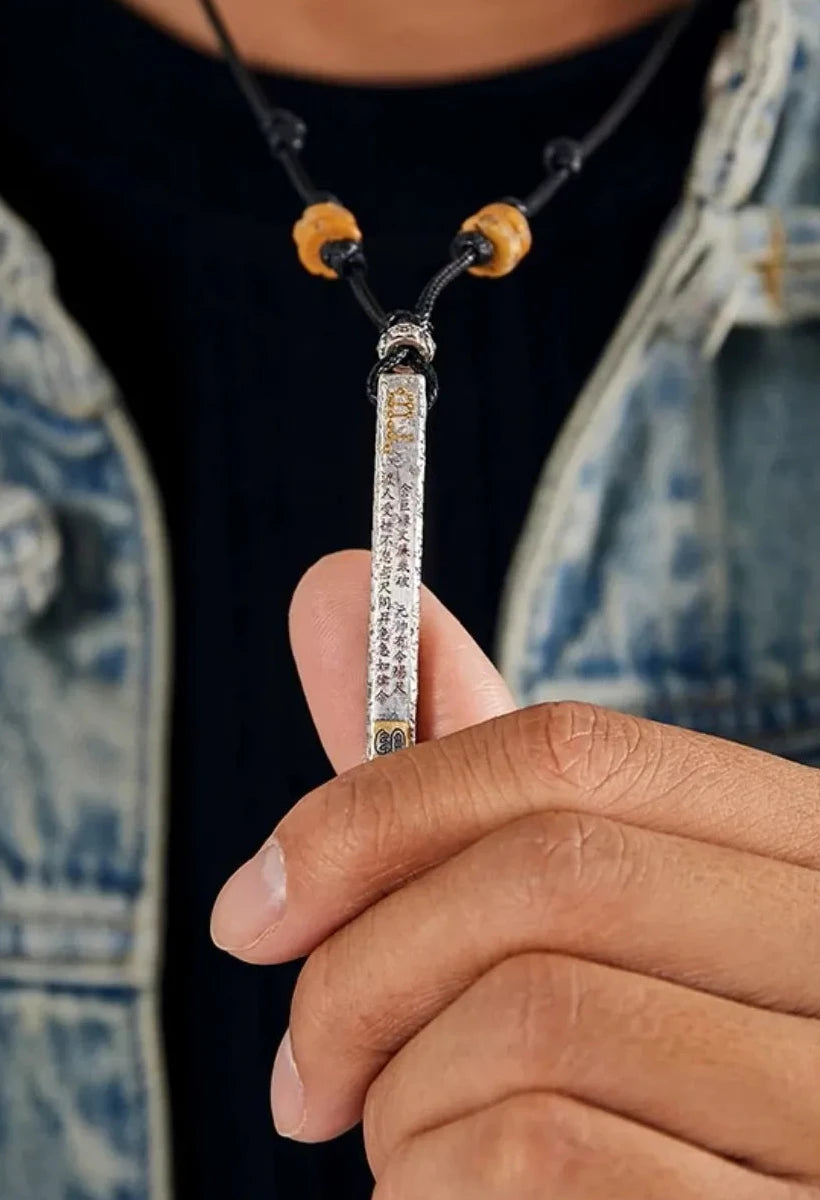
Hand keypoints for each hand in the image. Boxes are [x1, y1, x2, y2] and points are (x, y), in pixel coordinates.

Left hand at [211, 551, 819, 1198]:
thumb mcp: (547, 909)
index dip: (381, 807)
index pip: (574, 753)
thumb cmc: (606, 1073)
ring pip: (534, 1021)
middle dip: (362, 973)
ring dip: (402, 1100)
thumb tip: (331, 581)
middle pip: (549, 873)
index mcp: (789, 849)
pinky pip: (543, 1158)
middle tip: (304, 1075)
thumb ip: (443, 768)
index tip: (258, 905)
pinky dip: (434, 1186)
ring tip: (406, 1147)